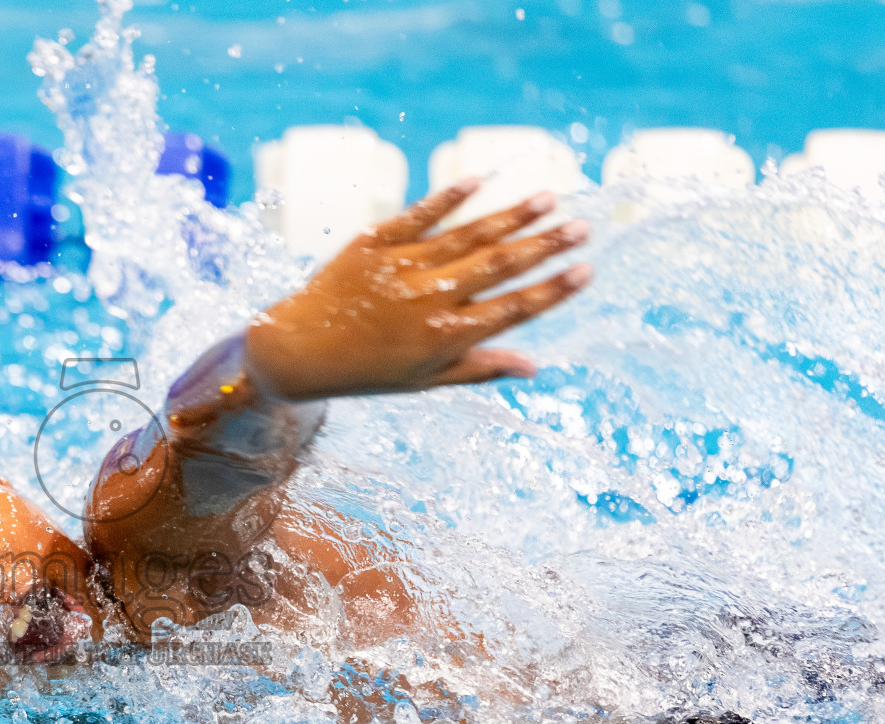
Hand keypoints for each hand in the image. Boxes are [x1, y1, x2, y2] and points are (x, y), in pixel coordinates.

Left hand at [245, 179, 592, 400]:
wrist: (298, 350)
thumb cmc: (367, 370)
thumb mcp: (425, 381)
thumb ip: (480, 367)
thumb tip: (535, 366)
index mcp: (446, 335)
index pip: (513, 308)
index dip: (553, 289)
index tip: (586, 269)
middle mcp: (430, 298)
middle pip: (500, 265)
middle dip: (546, 244)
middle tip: (584, 225)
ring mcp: (404, 266)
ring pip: (468, 235)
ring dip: (511, 215)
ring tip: (548, 198)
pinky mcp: (376, 243)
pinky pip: (419, 216)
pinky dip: (449, 198)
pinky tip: (479, 180)